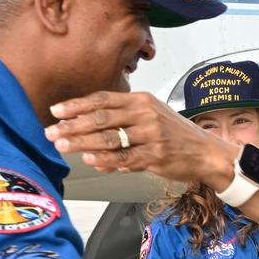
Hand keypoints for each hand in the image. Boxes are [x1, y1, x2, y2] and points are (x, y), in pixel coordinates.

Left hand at [45, 91, 232, 183]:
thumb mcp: (151, 119)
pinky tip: (90, 159)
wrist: (207, 153)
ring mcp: (152, 134)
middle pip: (101, 117)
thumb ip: (122, 126)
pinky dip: (106, 158)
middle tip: (51, 131)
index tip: (55, 111)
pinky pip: (126, 157)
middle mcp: (146, 114)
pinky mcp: (157, 155)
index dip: (76, 105)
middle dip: (72, 124)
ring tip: (62, 146)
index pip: (102, 99)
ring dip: (82, 142)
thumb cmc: (176, 136)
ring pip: (109, 137)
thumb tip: (92, 143)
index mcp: (141, 100)